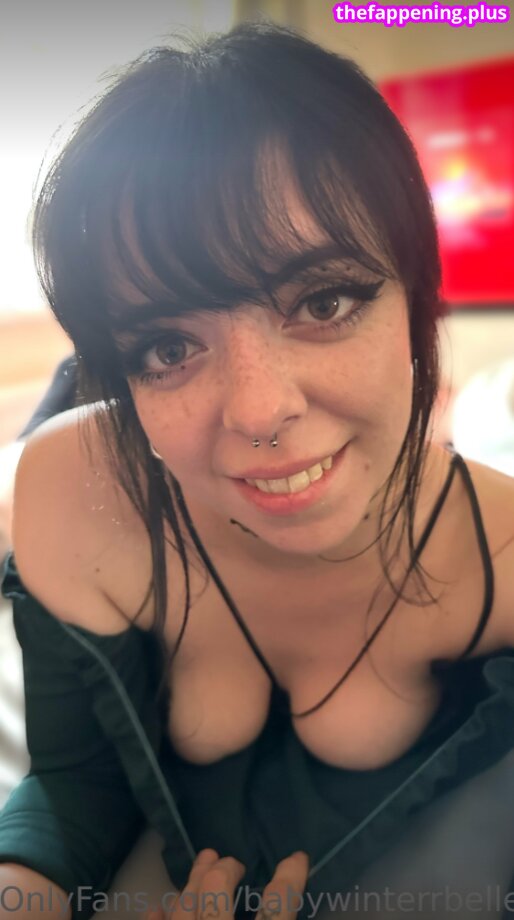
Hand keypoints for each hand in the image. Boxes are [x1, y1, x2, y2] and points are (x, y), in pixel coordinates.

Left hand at [144, 848, 308, 919]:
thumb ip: (280, 918)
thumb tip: (290, 900)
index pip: (278, 908)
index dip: (289, 879)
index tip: (296, 857)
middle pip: (216, 898)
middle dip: (223, 872)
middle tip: (232, 863)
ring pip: (185, 910)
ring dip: (192, 885)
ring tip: (202, 864)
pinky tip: (157, 908)